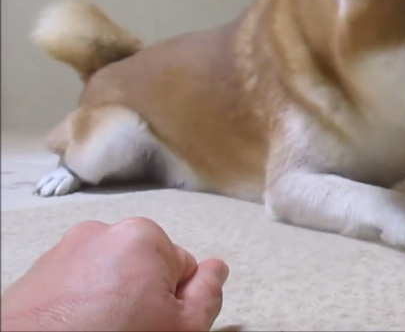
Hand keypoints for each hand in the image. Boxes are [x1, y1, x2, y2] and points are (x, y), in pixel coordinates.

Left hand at [1, 217, 229, 330]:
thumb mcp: (183, 328)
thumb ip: (208, 294)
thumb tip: (216, 270)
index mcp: (143, 236)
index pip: (184, 268)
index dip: (176, 302)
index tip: (159, 322)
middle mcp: (103, 232)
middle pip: (144, 268)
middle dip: (142, 297)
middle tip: (133, 329)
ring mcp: (66, 250)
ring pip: (108, 277)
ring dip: (110, 301)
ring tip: (103, 330)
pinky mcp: (39, 271)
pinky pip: (76, 285)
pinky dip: (80, 305)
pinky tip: (79, 328)